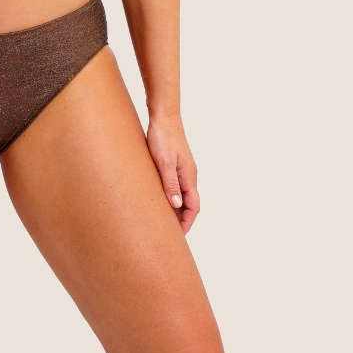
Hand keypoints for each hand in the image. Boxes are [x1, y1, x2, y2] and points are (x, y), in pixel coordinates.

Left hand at [146, 113, 199, 233]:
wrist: (164, 115)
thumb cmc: (163, 137)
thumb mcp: (164, 161)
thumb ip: (170, 183)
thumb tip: (176, 205)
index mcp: (188, 176)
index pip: (193, 206)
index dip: (187, 222)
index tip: (178, 237)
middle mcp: (189, 174)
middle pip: (189, 203)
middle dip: (181, 219)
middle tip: (168, 233)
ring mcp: (182, 169)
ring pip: (182, 195)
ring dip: (176, 208)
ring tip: (162, 220)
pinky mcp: (175, 163)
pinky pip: (176, 185)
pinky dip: (170, 196)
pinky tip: (158, 198)